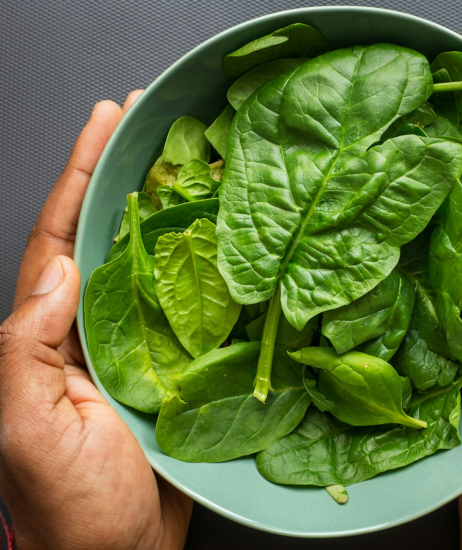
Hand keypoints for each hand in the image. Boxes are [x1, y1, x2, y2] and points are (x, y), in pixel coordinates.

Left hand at [0, 94, 192, 548]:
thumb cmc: (71, 504)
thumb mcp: (26, 429)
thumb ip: (26, 349)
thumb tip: (56, 271)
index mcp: (49, 333)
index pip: (61, 236)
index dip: (81, 175)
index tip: (106, 120)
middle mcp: (91, 327)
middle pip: (108, 234)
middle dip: (124, 173)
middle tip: (153, 120)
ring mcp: (136, 344)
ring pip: (153, 262)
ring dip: (170, 210)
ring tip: (194, 161)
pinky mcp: (175, 365)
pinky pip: (190, 304)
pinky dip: (205, 267)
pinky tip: (226, 241)